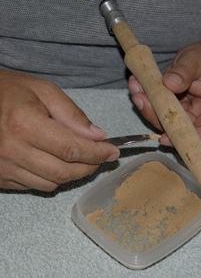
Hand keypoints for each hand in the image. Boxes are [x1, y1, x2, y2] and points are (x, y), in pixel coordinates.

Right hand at [0, 70, 119, 190]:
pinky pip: (37, 185)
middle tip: (102, 156)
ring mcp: (4, 167)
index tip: (112, 151)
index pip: (72, 149)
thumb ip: (72, 114)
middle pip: (65, 171)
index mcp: (25, 124)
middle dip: (90, 166)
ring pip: (53, 183)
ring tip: (83, 158)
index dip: (97, 153)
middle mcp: (13, 150)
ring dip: (75, 173)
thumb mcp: (44, 91)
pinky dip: (55, 177)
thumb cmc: (9, 91)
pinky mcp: (1, 177)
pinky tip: (58, 162)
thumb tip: (97, 136)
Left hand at [128, 41, 200, 146]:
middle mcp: (198, 117)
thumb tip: (169, 84)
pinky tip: (137, 83)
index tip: (164, 138)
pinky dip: (145, 97)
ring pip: (162, 120)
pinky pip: (156, 108)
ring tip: (135, 86)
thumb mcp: (197, 60)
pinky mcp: (171, 109)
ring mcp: (183, 114)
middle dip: (155, 116)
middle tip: (140, 98)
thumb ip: (184, 71)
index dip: (183, 139)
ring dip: (146, 106)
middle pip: (176, 129)